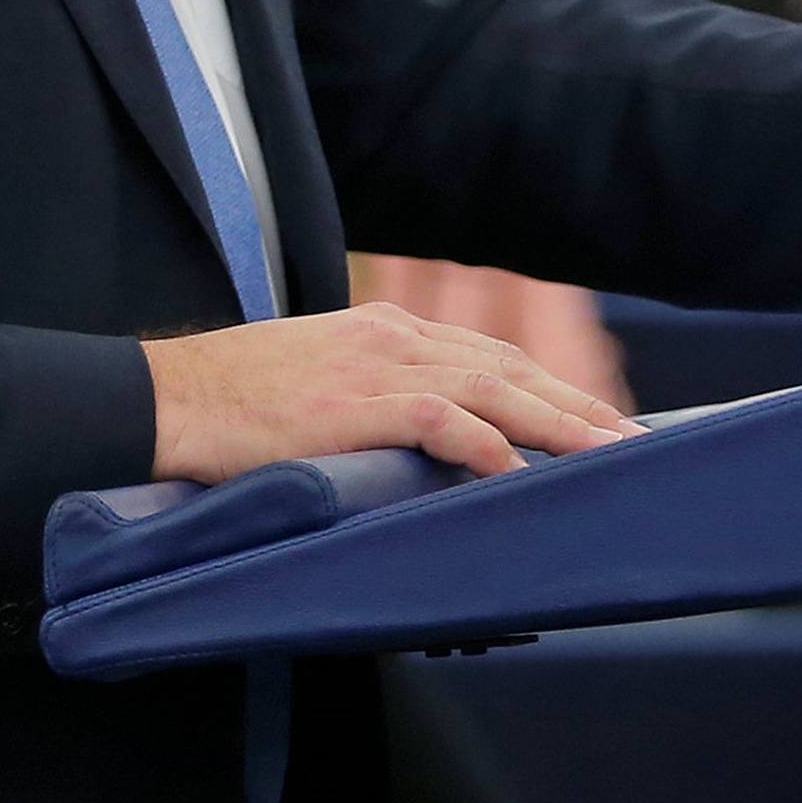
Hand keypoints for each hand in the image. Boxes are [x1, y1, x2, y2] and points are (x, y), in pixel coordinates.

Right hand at [142, 303, 636, 483]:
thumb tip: (433, 444)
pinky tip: (519, 471)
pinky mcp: (351, 405)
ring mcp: (375, 367)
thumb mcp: (324, 384)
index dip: (551, 387)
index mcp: (390, 331)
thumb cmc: (239, 403)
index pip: (492, 356)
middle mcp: (395, 337)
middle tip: (632, 440)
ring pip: (489, 389)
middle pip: (508, 368)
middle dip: (575, 404)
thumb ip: (380, 401)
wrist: (168, 398)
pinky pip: (436, 420)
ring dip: (555, 423)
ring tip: (605, 455)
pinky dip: (483, 443)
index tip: (599, 419)